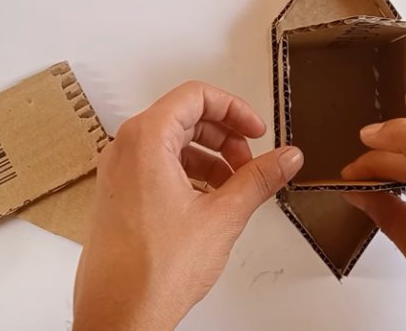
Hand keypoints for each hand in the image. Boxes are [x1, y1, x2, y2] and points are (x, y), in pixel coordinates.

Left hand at [73, 81, 303, 330]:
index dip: (234, 109)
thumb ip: (259, 178)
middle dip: (225, 137)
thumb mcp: (223, 216)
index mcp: (146, 140)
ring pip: (173, 143)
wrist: (119, 314)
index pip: (195, 96)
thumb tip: (286, 157)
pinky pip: (159, 167)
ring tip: (235, 188)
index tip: (256, 131)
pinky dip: (190, 174)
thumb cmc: (153, 269)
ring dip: (210, 157)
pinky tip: (211, 202)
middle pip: (185, 118)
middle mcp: (125, 150)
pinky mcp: (119, 195)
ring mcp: (119, 173)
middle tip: (250, 163)